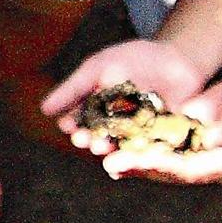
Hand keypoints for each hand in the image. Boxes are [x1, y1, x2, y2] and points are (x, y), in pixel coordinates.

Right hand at [43, 38, 209, 152]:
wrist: (178, 60)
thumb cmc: (134, 60)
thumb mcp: (99, 68)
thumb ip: (74, 88)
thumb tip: (44, 110)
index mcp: (94, 110)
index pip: (78, 121)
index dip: (72, 124)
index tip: (68, 125)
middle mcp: (112, 126)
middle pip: (96, 136)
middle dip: (89, 139)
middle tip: (84, 139)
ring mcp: (134, 135)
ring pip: (118, 147)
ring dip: (109, 150)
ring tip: (104, 148)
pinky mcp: (158, 141)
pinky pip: (145, 152)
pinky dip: (136, 157)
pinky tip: (130, 162)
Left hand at [100, 75, 221, 183]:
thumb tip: (211, 137)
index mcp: (216, 167)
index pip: (185, 170)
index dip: (162, 167)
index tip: (140, 162)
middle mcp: (197, 163)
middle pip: (162, 168)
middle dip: (136, 165)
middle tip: (110, 162)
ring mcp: (186, 150)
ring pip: (153, 157)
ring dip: (128, 156)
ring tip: (101, 153)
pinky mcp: (178, 134)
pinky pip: (153, 140)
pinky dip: (133, 141)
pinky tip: (111, 137)